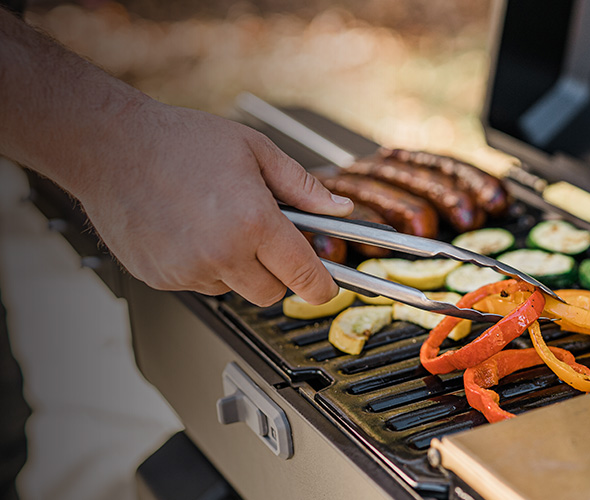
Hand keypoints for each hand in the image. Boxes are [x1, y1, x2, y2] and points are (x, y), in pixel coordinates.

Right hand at [76, 102, 352, 305]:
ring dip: (237, 269)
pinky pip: (199, 285)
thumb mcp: (256, 150)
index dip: (322, 287)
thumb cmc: (181, 142)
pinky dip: (203, 267)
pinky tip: (190, 232)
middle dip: (277, 273)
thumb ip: (302, 186)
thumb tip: (339, 208)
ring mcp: (188, 270)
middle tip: (263, 238)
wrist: (111, 147)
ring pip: (234, 290)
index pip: (303, 276)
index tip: (327, 288)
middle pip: (271, 294)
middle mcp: (221, 253)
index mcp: (253, 222)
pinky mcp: (161, 278)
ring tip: (217, 224)